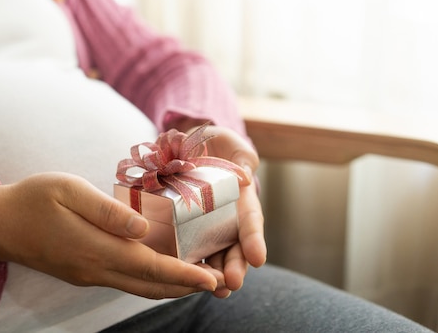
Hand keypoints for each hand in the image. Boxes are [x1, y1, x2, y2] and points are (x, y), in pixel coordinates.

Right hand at [0, 172, 219, 298]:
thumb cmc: (33, 199)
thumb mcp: (69, 191)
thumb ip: (108, 211)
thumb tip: (145, 227)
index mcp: (95, 248)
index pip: (149, 267)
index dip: (184, 274)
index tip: (211, 277)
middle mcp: (95, 269)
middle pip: (150, 285)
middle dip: (187, 286)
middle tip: (220, 282)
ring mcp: (89, 275)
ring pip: (139, 287)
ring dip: (172, 286)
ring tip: (201, 279)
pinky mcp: (84, 272)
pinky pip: (125, 281)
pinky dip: (151, 280)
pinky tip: (164, 269)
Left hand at [182, 123, 266, 297]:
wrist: (189, 145)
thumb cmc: (220, 148)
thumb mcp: (235, 148)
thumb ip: (243, 158)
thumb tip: (245, 174)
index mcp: (242, 202)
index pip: (250, 222)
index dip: (254, 240)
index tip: (258, 258)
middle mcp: (225, 219)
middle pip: (233, 248)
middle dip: (234, 267)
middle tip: (233, 283)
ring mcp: (203, 225)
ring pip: (211, 255)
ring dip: (213, 275)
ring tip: (216, 291)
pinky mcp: (179, 226)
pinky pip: (183, 247)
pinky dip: (183, 264)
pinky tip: (182, 278)